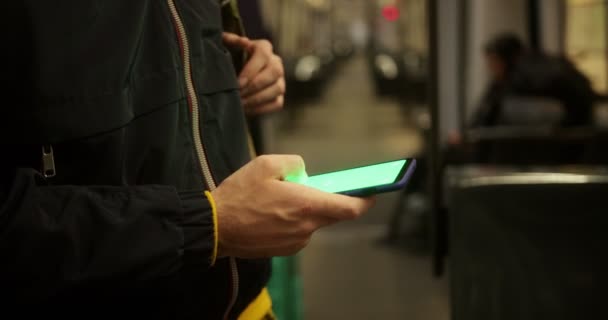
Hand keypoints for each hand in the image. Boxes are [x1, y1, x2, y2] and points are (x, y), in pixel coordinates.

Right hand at [211, 155, 374, 257]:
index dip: (365, 200)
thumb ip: (294, 163)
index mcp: (307, 205)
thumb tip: (304, 172)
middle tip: (305, 186)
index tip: (372, 192)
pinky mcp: (284, 250)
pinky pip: (298, 232)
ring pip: (312, 222)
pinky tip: (270, 214)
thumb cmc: (240, 195)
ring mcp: (296, 242)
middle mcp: (306, 227)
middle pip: (330, 214)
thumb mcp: (265, 164)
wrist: (215, 228)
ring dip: (304, 210)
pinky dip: (292, 221)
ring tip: (276, 200)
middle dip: (324, 199)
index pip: (349, 208)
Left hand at [222, 32, 285, 114]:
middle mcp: (276, 62)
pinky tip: (246, 109)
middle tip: (238, 95)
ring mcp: (280, 80)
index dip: (251, 70)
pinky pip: (276, 104)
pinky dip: (261, 108)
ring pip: (277, 89)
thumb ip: (230, 41)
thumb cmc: (229, 59)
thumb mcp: (227, 48)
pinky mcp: (279, 96)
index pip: (263, 55)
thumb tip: (239, 41)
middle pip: (274, 72)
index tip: (237, 82)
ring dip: (257, 98)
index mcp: (264, 47)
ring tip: (241, 103)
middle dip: (254, 86)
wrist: (235, 75)